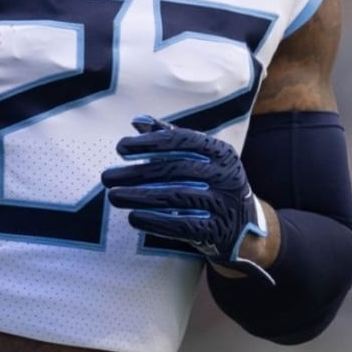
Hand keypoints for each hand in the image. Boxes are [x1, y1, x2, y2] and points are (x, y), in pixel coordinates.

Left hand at [101, 115, 272, 281]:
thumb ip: (170, 138)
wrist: (245, 227)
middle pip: (174, 169)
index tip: (120, 148)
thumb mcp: (201, 158)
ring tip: (113, 196)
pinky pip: (183, 225)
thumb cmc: (212, 184)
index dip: (149, 143)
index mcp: (221, 151)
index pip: (182, 141)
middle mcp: (225, 174)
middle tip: (106, 177)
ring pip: (176, 196)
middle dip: (136, 173)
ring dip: (139, 197)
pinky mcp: (217, 230)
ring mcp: (223, 203)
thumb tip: (138, 120)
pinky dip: (156, 221)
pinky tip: (133, 218)